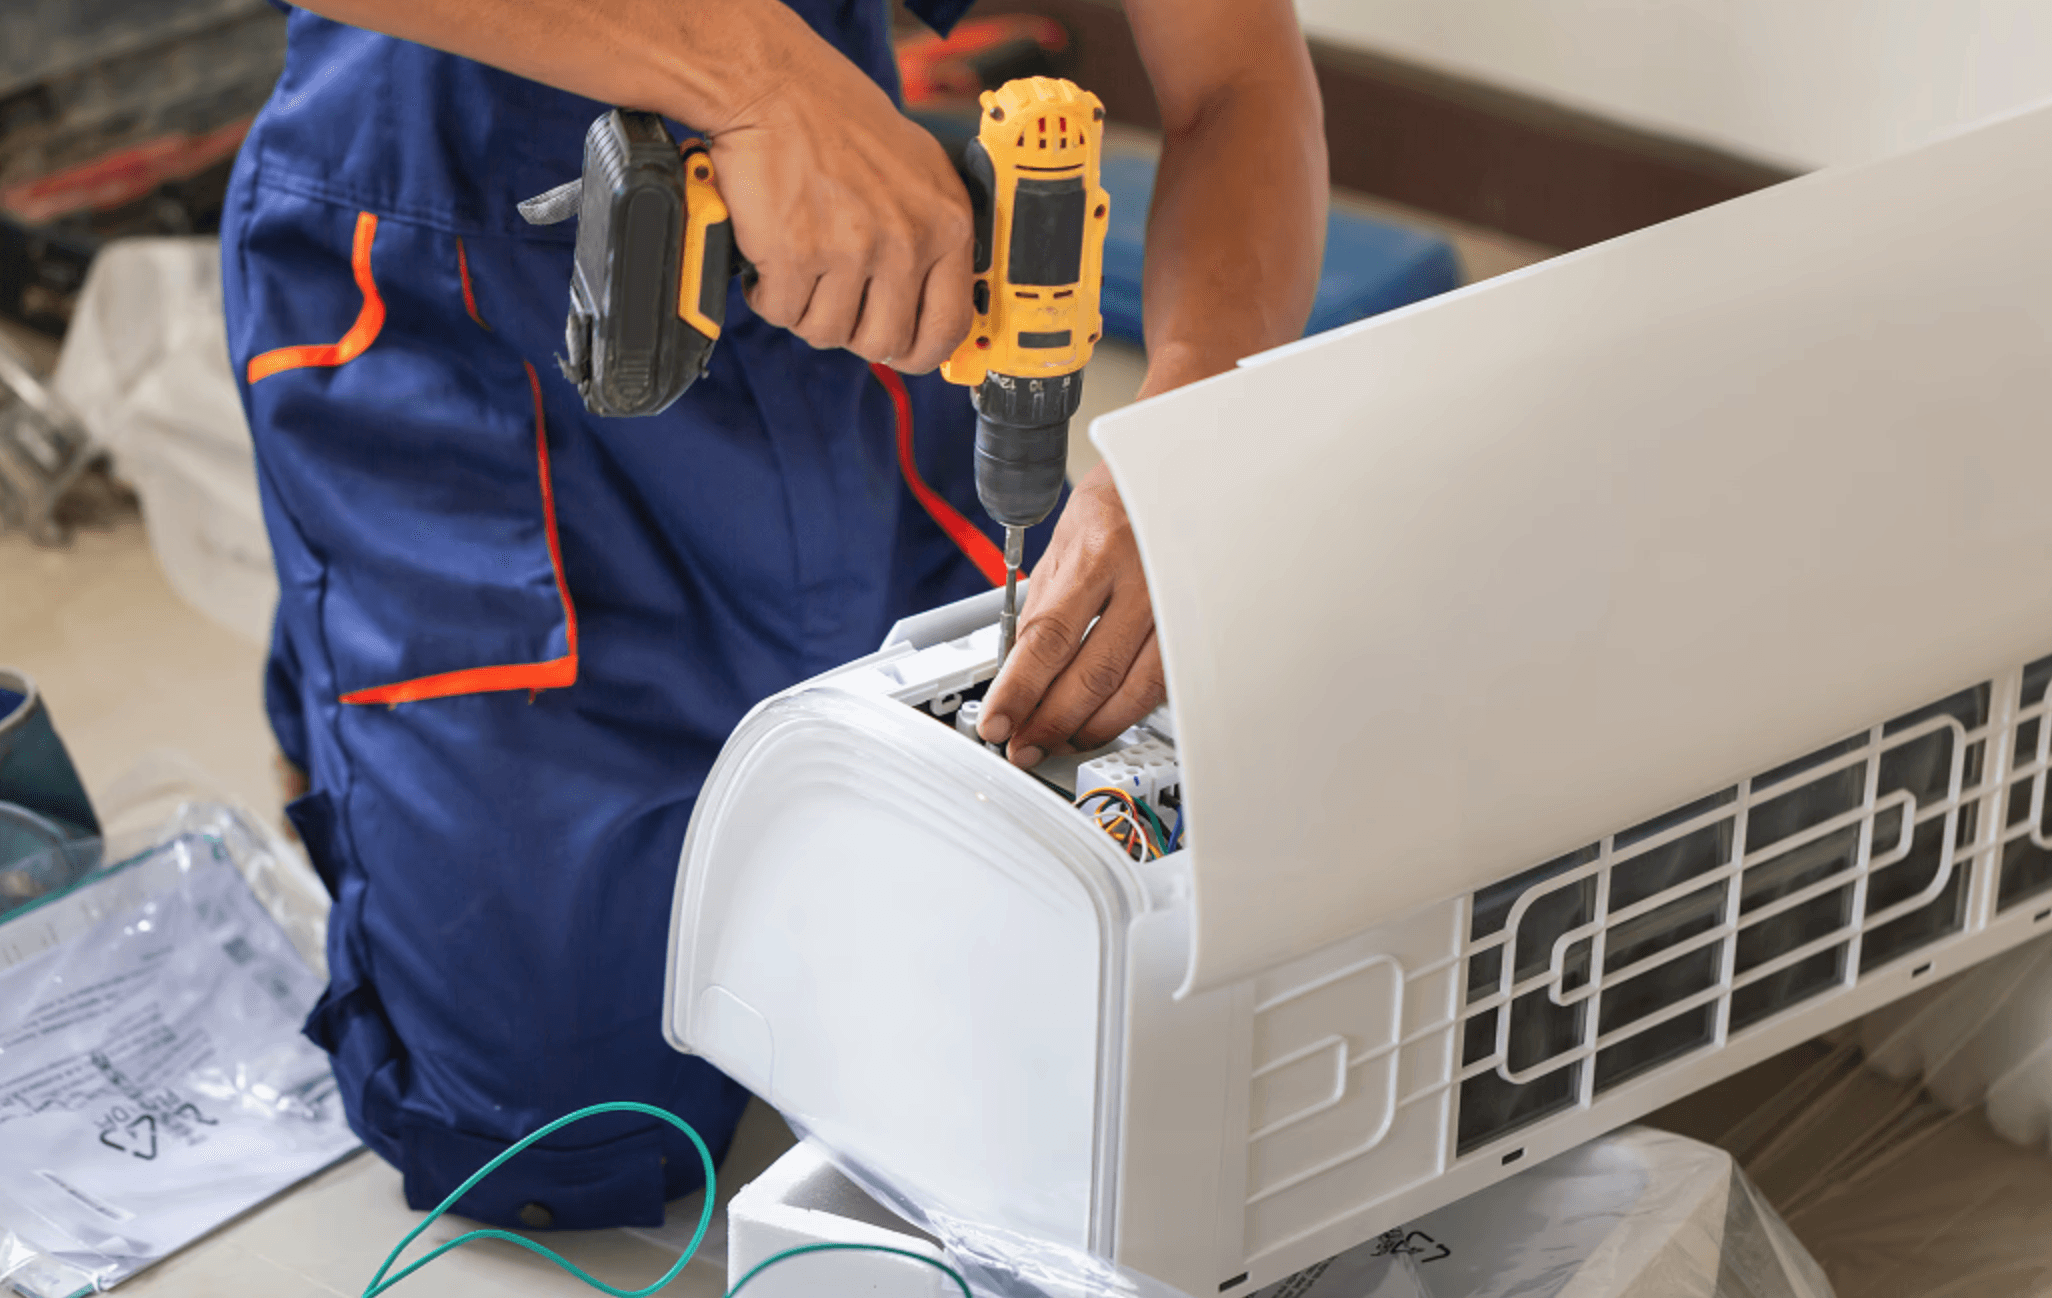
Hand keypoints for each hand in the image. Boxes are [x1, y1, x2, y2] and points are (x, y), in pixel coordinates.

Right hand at [704, 15, 974, 371]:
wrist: (776, 88)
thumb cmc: (842, 124)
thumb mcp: (919, 172)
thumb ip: (932, 234)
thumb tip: (935, 304)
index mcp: (947, 225)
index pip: (949, 326)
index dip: (920, 350)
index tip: (900, 349)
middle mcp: (907, 241)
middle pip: (882, 342)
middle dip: (850, 331)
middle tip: (832, 298)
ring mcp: (852, 249)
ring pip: (825, 332)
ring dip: (804, 310)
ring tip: (799, 267)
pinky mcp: (797, 254)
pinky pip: (780, 311)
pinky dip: (767, 294)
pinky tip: (769, 259)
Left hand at [976, 462, 1163, 767]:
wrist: (1189, 468)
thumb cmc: (1125, 497)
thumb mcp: (1069, 537)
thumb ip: (1045, 603)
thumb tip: (1018, 665)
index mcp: (1099, 551)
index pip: (1048, 638)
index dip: (1019, 689)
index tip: (997, 721)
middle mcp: (1143, 579)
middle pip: (1093, 672)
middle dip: (1051, 720)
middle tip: (1024, 745)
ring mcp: (1179, 604)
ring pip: (1136, 689)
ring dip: (1092, 726)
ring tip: (1060, 740)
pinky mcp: (1201, 622)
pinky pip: (1166, 681)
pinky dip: (1131, 710)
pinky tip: (1107, 719)